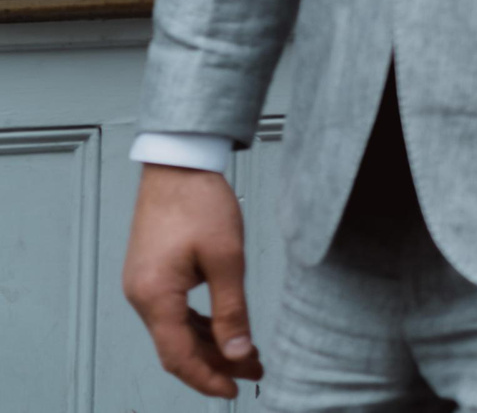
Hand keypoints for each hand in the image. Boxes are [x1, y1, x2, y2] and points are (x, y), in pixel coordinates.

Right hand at [124, 162, 260, 397]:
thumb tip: (238, 352)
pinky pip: (173, 314)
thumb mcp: (226, 257)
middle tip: (254, 370)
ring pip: (176, 332)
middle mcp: (142, 297)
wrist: (177, 165)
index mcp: (155, 297)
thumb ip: (231, 309)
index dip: (207, 378)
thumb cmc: (200, 203)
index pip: (178, 357)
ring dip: (209, 346)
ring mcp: (144, 287)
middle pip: (177, 348)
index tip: (235, 391)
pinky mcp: (152, 276)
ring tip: (247, 353)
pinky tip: (224, 329)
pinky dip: (198, 327)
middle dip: (215, 364)